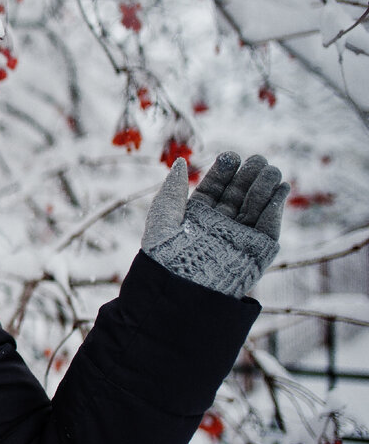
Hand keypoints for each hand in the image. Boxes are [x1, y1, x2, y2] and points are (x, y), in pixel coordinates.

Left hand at [142, 153, 288, 297]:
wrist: (182, 286)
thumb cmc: (165, 253)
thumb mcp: (163, 215)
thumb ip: (173, 188)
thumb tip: (180, 162)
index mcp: (196, 217)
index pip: (214, 189)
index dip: (223, 172)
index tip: (230, 156)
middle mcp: (219, 226)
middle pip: (238, 194)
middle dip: (247, 175)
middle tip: (256, 159)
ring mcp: (239, 237)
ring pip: (255, 206)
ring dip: (264, 186)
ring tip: (269, 169)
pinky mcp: (258, 250)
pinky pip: (269, 225)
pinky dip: (276, 206)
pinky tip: (281, 187)